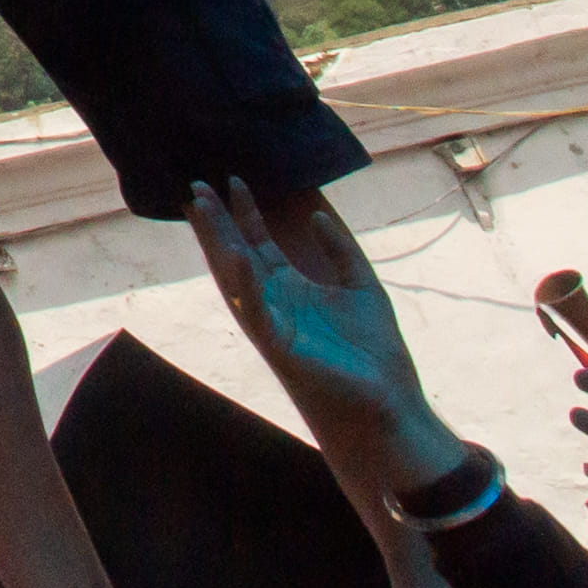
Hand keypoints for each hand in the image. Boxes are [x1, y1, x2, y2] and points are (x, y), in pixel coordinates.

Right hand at [191, 178, 468, 495]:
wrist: (389, 406)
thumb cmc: (374, 356)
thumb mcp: (362, 288)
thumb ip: (340, 251)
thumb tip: (316, 216)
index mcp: (292, 291)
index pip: (258, 244)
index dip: (245, 213)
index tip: (234, 180)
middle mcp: (274, 304)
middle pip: (236, 254)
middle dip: (217, 222)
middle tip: (197, 185)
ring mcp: (273, 325)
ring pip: (235, 278)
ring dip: (217, 244)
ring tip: (201, 208)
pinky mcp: (279, 348)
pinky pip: (256, 312)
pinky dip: (245, 284)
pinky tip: (239, 254)